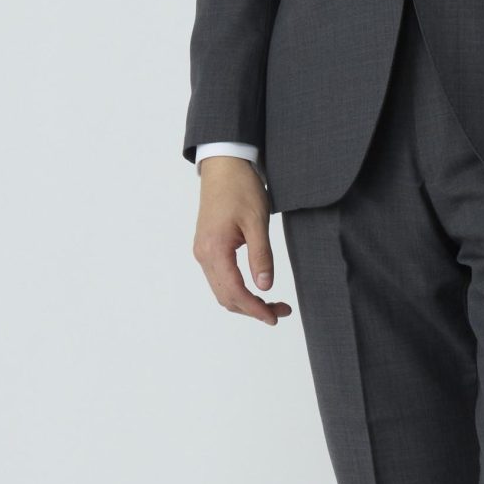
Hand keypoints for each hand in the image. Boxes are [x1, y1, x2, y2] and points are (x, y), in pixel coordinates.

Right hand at [193, 157, 292, 323]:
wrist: (223, 166)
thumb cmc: (240, 188)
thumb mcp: (257, 222)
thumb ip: (261, 256)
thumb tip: (265, 287)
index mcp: (215, 249)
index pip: (234, 292)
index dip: (255, 309)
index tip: (275, 317)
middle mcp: (203, 254)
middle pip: (226, 297)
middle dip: (253, 309)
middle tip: (281, 311)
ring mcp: (202, 252)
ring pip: (222, 290)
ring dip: (245, 302)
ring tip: (272, 303)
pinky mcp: (207, 247)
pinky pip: (219, 279)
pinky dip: (237, 290)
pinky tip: (255, 289)